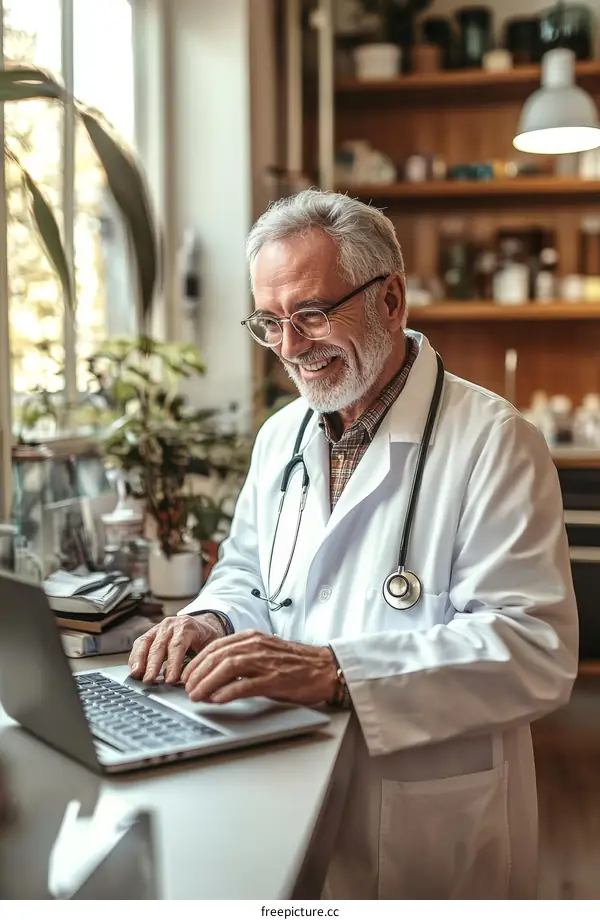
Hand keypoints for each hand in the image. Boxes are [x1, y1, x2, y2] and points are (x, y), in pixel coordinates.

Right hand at [128, 614, 223, 683]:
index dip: (173, 663)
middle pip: (159, 645)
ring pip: (146, 643)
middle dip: (153, 665)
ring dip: (139, 660)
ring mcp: (159, 627)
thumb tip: (197, 678)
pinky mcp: (151, 633)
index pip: (177, 646)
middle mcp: (171, 625)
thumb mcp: (212, 645)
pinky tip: (134, 669)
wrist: (203, 623)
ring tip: (136, 675)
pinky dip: (135, 657)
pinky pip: (140, 644)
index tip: (170, 679)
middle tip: (149, 681)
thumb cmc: (207, 637)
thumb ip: (204, 658)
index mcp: (187, 626)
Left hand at [180, 630, 337, 705]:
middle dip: (197, 673)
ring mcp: (266, 662)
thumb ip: (244, 656)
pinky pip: (246, 685)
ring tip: (196, 696)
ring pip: (227, 668)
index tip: (186, 675)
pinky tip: (217, 699)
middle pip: (217, 656)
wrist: (326, 668)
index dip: (197, 661)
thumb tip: (217, 672)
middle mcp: (256, 646)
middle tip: (186, 689)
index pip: (216, 646)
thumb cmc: (296, 663)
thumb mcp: (266, 652)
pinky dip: (228, 692)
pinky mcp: (275, 680)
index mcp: (252, 638)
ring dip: (207, 682)